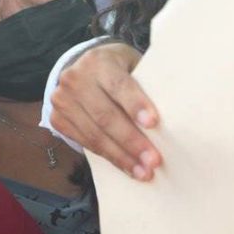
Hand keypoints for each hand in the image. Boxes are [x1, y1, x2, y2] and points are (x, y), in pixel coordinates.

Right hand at [49, 42, 161, 179]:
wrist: (84, 68)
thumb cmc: (121, 68)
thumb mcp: (133, 64)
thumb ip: (146, 82)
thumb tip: (174, 112)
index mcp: (98, 61)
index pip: (119, 85)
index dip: (136, 104)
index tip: (154, 123)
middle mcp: (75, 80)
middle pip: (106, 115)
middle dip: (132, 141)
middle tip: (154, 160)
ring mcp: (62, 101)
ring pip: (95, 134)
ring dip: (122, 156)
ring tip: (144, 171)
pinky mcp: (58, 120)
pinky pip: (86, 143)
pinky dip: (109, 157)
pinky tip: (128, 168)